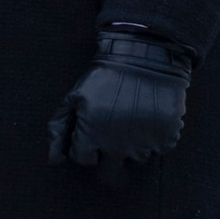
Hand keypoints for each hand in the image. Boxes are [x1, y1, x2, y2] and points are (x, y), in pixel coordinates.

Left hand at [47, 30, 190, 186]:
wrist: (144, 55)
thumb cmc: (105, 75)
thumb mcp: (75, 96)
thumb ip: (59, 128)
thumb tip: (53, 161)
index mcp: (91, 137)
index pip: (84, 159)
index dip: (86, 144)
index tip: (93, 128)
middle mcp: (117, 147)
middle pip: (111, 163)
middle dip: (109, 146)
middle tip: (114, 122)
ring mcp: (143, 144)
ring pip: (136, 157)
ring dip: (134, 142)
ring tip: (134, 116)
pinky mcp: (166, 138)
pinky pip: (159, 148)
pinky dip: (156, 136)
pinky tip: (150, 116)